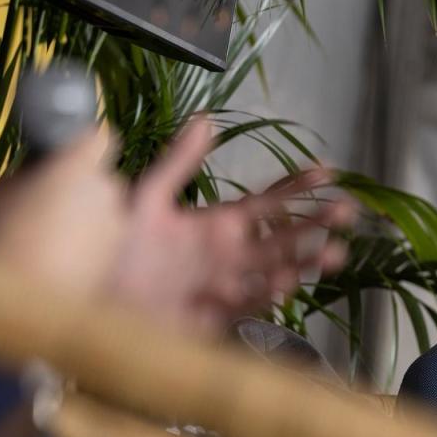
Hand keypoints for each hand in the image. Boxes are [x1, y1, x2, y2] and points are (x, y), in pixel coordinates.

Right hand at [0, 128, 124, 298]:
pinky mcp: (118, 258)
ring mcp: (118, 226)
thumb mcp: (3, 192)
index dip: (86, 144)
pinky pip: (107, 242)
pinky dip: (93, 246)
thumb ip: (30, 175)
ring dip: (90, 220)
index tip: (72, 152)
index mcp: (79, 166)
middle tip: (53, 204)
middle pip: (104, 180)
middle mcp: (108, 192)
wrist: (22, 300)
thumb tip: (41, 173)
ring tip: (55, 240)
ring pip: (108, 214)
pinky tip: (64, 260)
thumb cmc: (3, 237)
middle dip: (85, 188)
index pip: (100, 137)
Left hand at [111, 117, 352, 333]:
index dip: (296, 188)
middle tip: (348, 212)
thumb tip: (205, 118)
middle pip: (281, 237)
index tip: (328, 172)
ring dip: (305, 263)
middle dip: (315, 224)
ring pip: (274, 272)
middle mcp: (227, 256)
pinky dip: (266, 294)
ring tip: (336, 253)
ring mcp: (223, 287)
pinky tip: (284, 282)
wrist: (88, 298)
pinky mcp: (212, 317)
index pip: (265, 203)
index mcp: (215, 224)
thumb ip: (178, 163)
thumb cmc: (114, 247)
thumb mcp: (147, 197)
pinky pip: (247, 303)